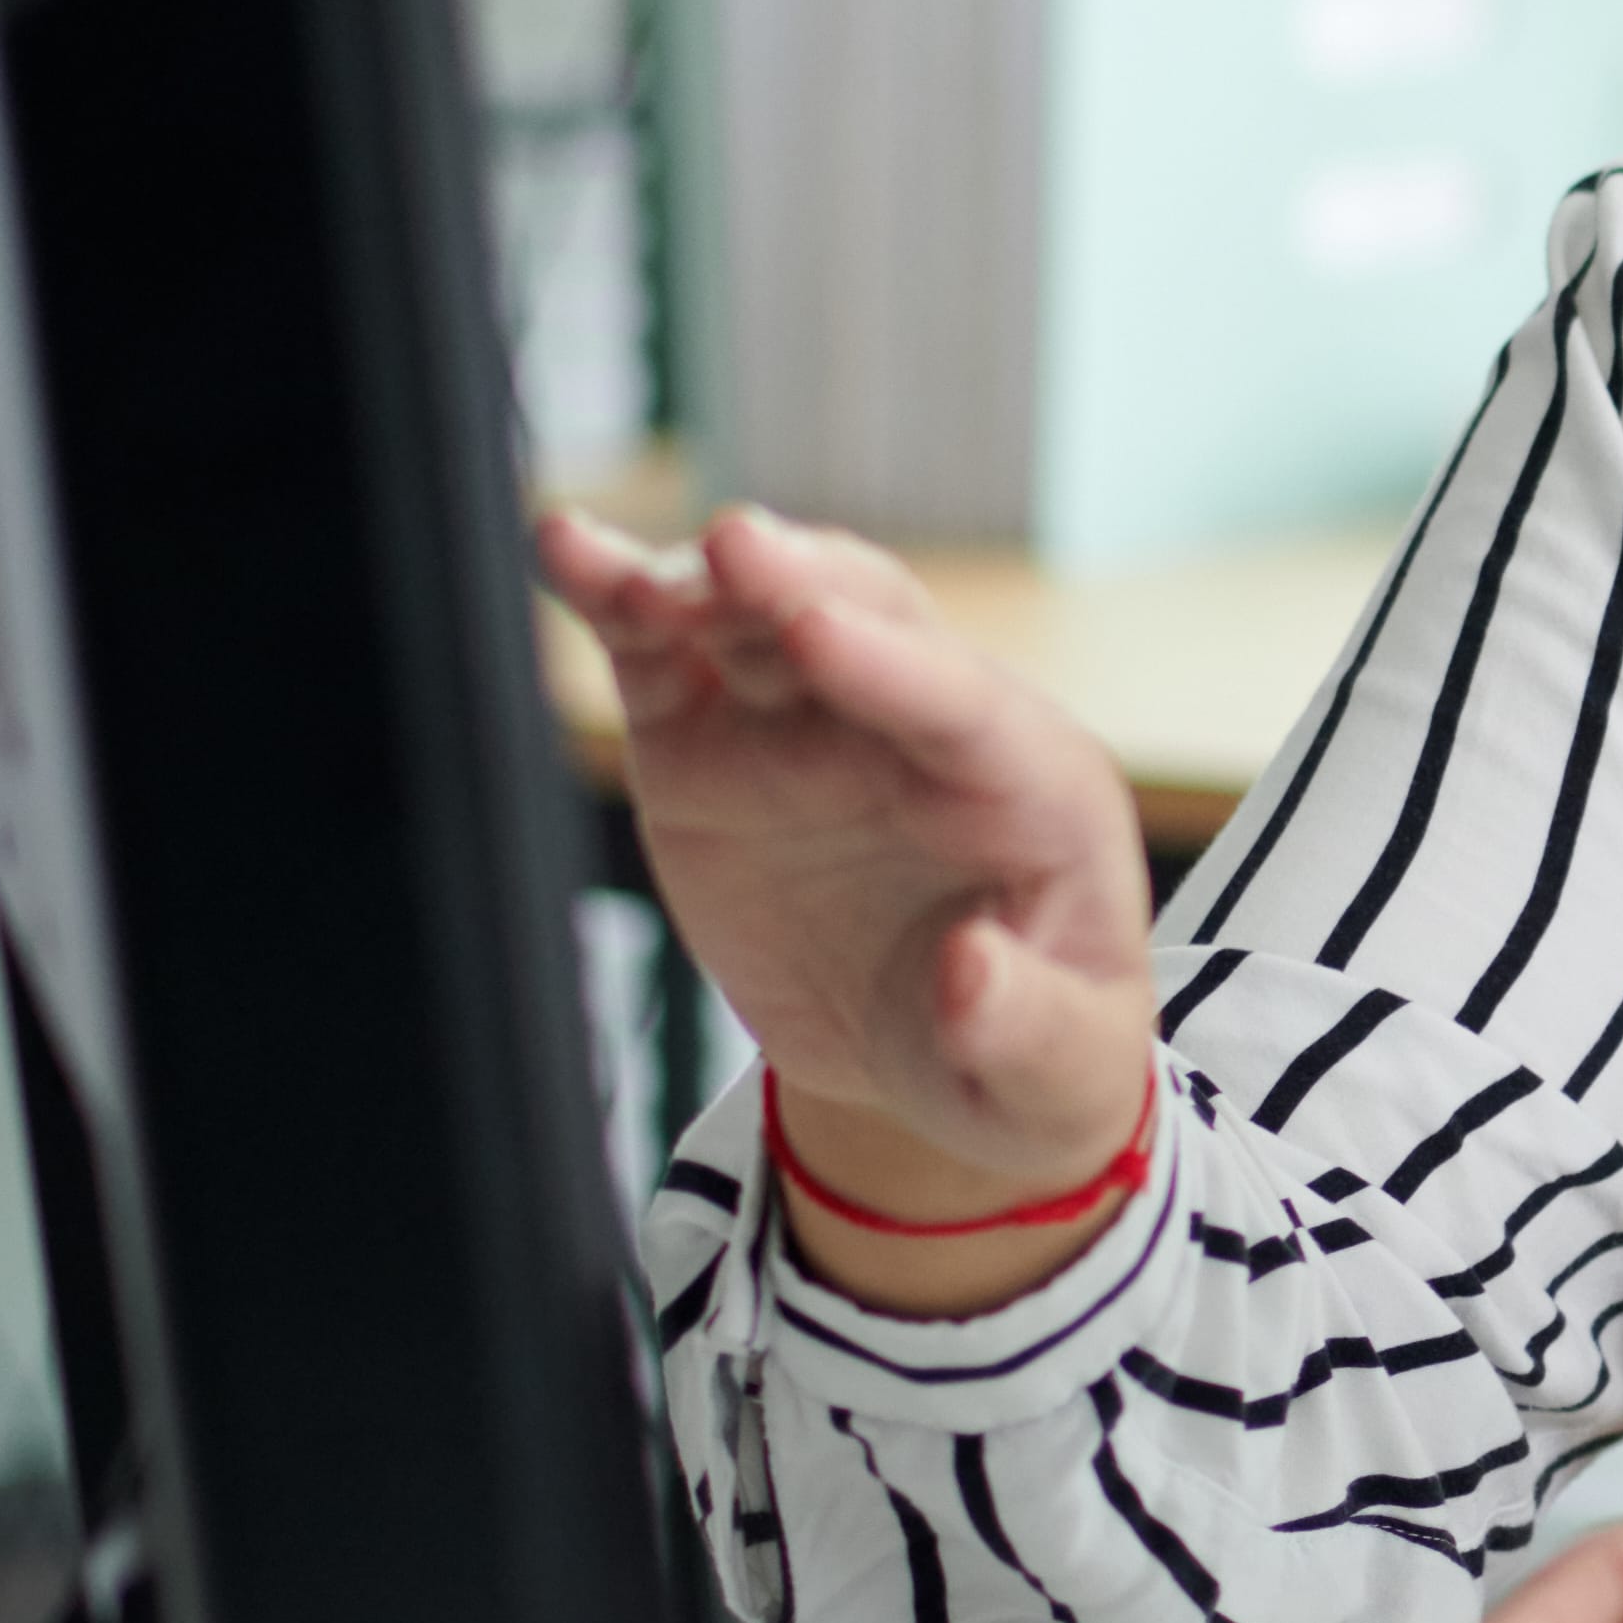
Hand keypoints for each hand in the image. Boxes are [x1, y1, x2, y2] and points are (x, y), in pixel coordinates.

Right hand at [539, 501, 1159, 1310]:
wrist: (940, 1052)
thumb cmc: (1028, 1054)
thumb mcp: (1054, 1074)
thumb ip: (1023, 1026)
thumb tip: (966, 976)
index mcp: (1034, 789)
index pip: (963, 708)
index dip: (891, 664)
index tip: (815, 629)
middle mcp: (925, 729)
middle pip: (868, 622)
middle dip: (797, 581)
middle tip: (730, 547)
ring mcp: (814, 726)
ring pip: (758, 618)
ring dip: (695, 582)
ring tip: (613, 566)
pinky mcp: (716, 745)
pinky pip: (667, 658)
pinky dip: (618, 602)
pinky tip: (568, 550)